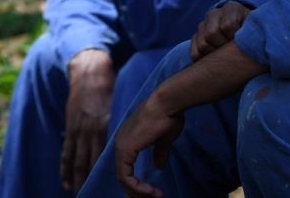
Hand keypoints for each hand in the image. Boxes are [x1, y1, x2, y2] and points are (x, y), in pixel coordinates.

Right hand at [61, 49, 115, 192]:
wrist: (90, 73)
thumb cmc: (110, 90)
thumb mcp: (121, 107)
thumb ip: (129, 126)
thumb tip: (139, 143)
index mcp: (111, 127)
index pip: (114, 155)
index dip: (119, 173)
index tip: (124, 188)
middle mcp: (95, 132)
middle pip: (95, 163)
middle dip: (97, 182)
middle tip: (97, 197)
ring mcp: (80, 131)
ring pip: (80, 162)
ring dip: (80, 181)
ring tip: (81, 196)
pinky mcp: (70, 128)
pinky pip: (67, 153)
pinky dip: (66, 170)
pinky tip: (68, 184)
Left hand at [114, 42, 267, 196]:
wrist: (168, 102)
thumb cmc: (169, 115)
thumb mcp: (164, 138)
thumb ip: (159, 152)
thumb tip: (159, 166)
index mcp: (128, 137)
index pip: (126, 166)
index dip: (135, 182)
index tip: (149, 193)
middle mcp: (120, 141)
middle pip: (123, 174)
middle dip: (135, 191)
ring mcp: (121, 146)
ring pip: (123, 178)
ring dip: (138, 192)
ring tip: (155, 196)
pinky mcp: (125, 150)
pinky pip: (126, 177)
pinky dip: (136, 187)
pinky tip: (149, 192)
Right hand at [190, 1, 252, 61]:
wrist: (247, 38)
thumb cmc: (253, 34)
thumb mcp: (255, 29)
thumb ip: (252, 31)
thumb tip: (243, 41)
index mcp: (231, 8)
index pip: (227, 25)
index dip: (234, 37)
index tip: (242, 40)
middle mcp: (214, 13)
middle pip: (211, 34)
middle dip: (223, 46)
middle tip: (233, 49)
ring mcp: (203, 25)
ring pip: (202, 45)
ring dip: (215, 54)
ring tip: (226, 53)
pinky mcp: (196, 38)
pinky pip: (195, 53)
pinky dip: (205, 60)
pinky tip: (216, 57)